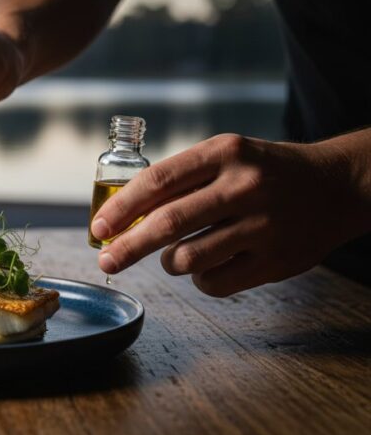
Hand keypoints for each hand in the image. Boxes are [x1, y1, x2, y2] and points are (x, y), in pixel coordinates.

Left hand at [90, 133, 364, 296]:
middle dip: (127, 247)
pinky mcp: (275, 260)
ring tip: (176, 256)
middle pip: (167, 224)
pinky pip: (214, 282)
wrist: (335, 186)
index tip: (99, 227)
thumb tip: (120, 215)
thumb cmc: (263, 172)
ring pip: (188, 258)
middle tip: (106, 260)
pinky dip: (200, 280)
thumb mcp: (226, 156)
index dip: (121, 208)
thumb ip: (180, 180)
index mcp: (224, 152)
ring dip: (170, 263)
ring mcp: (262, 225)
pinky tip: (209, 267)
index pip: (157, 181)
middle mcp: (243, 186)